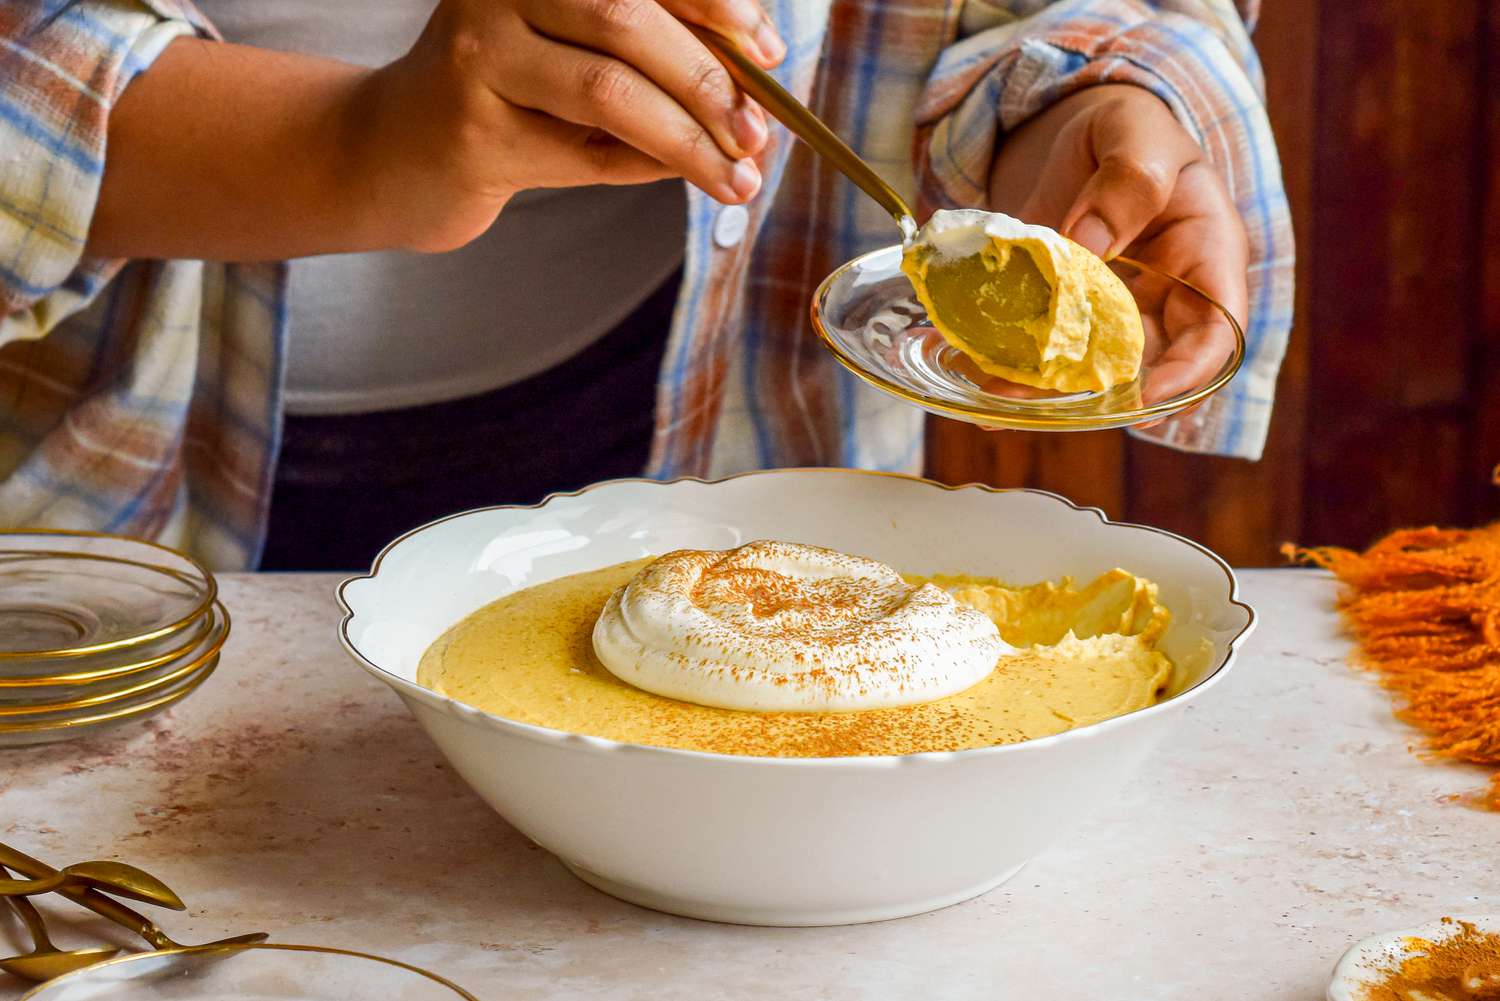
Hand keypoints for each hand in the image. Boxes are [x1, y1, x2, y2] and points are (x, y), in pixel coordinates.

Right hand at [362, 0, 784, 250]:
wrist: (394, 156)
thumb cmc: (508, 103)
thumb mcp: (581, 62)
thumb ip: (654, 62)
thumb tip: (751, 94)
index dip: (714, 3)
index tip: (768, 49)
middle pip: (627, 19)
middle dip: (709, 79)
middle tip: (757, 132)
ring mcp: (477, 52)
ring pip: (609, 89)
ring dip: (688, 137)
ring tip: (738, 175)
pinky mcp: (471, 126)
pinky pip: (581, 150)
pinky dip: (643, 165)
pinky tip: (681, 176)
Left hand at [987, 85, 1247, 404]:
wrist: (1086, 132)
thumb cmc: (1131, 130)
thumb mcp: (1138, 132)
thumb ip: (1129, 179)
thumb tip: (1089, 244)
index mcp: (1207, 257)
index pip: (1218, 333)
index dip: (1188, 374)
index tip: (1143, 398)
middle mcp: (1164, 298)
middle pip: (1146, 366)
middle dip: (1097, 394)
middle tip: (1043, 405)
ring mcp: (1111, 311)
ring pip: (1089, 367)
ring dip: (1043, 387)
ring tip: (992, 393)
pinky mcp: (1063, 313)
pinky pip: (1045, 346)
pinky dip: (1010, 359)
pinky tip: (970, 365)